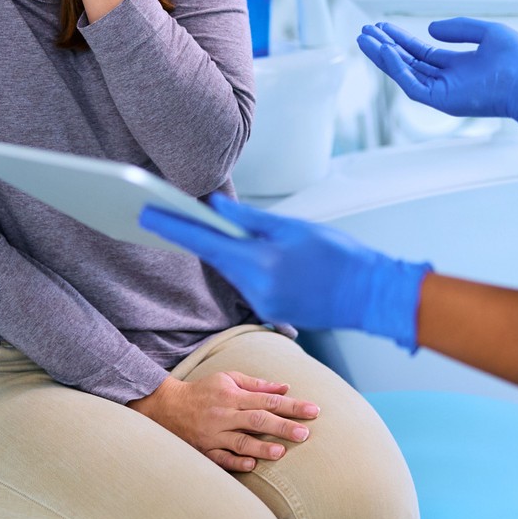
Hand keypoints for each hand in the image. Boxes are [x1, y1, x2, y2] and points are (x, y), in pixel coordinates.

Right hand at [127, 369, 318, 473]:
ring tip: (281, 452)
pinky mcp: (205, 450)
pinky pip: (221, 458)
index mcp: (232, 395)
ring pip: (240, 441)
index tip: (313, 411)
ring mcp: (214, 433)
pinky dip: (236, 461)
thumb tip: (284, 388)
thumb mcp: (228, 378)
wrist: (168, 406)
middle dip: (283, 426)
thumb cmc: (204, 391)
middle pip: (258, 420)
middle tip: (305, 434)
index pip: (268, 400)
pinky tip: (252, 464)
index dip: (292, 406)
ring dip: (261, 446)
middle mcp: (224, 414)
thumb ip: (256, 384)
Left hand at [139, 196, 429, 350]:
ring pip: (234, 271)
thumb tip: (216, 207)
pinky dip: (246, 266)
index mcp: (260, 264)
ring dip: (227, 251)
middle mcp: (257, 289)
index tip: (146, 215)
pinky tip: (253, 252)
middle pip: (217, 258)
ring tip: (221, 228)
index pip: (205, 243)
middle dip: (199, 236)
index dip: (173, 227)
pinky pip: (250, 284)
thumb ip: (251, 220)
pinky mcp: (275, 311)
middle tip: (172, 212)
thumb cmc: (339, 256)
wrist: (371, 294)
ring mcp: (266, 305)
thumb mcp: (293, 228)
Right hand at [357, 18, 517, 150]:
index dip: (402, 40)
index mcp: (460, 67)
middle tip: (365, 31)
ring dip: (383, 57)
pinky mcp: (442, 101)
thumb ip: (458, 28)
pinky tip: (384, 50)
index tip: (382, 27)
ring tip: (364, 38)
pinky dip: (396, 68)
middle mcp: (449, 81)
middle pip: (409, 63)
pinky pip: (412, 85)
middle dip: (386, 47)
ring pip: (404, 74)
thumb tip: (428, 28)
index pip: (423, 54)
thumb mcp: (487, 33)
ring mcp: (444, 93)